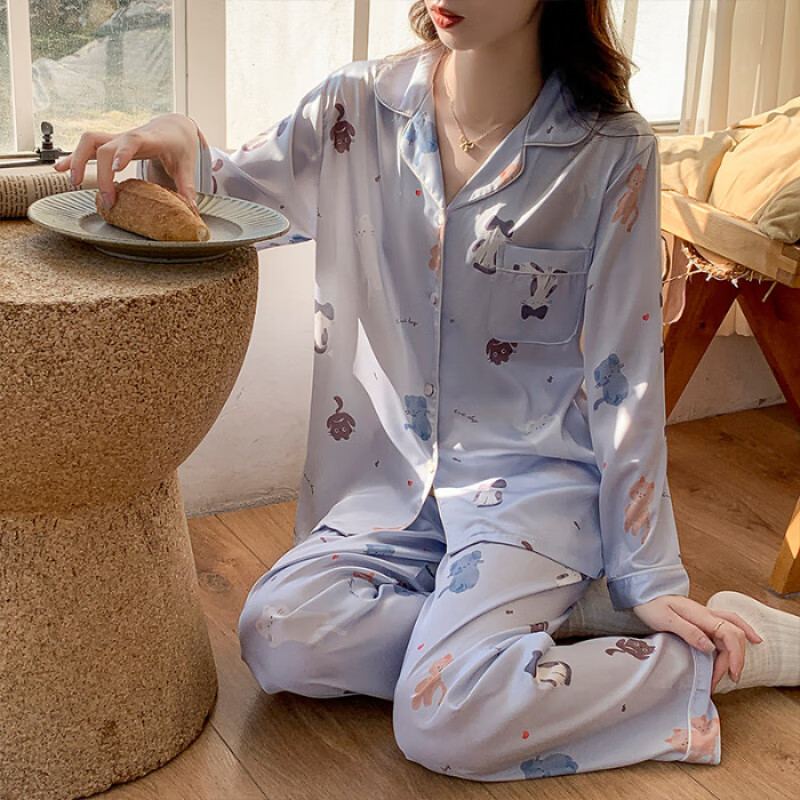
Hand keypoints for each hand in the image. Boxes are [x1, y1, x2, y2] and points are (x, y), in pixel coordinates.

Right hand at [53, 113, 200, 209]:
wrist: (173, 125)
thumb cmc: (180, 144)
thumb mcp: (187, 164)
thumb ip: (187, 185)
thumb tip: (191, 207)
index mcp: (149, 139)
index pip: (132, 140)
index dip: (122, 153)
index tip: (117, 169)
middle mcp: (128, 137)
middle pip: (104, 146)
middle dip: (101, 173)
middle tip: (107, 200)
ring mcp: (117, 139)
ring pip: (89, 141)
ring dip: (78, 160)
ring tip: (73, 182)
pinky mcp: (111, 144)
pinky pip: (87, 148)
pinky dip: (73, 158)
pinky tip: (60, 169)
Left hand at [632, 594, 762, 691]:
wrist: (644, 595)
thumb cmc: (652, 606)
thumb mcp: (666, 619)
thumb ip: (688, 631)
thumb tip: (710, 646)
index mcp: (700, 615)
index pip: (729, 633)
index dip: (735, 654)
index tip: (732, 673)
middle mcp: (708, 615)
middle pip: (734, 636)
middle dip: (735, 660)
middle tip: (727, 680)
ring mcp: (707, 617)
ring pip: (733, 634)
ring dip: (735, 654)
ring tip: (731, 673)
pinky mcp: (703, 621)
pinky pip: (727, 629)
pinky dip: (739, 637)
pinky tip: (750, 641)